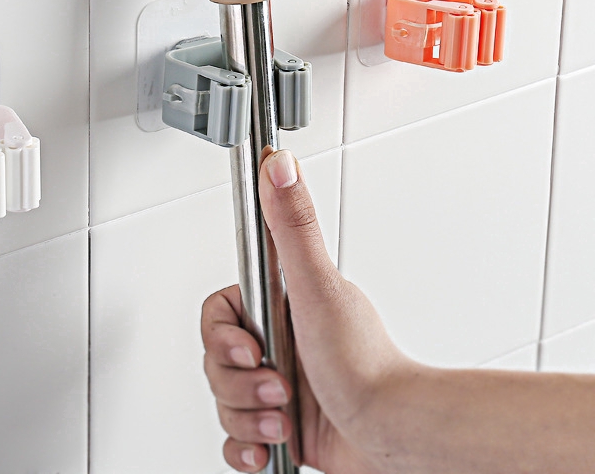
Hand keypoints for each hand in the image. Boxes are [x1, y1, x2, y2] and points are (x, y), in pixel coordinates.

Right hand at [201, 149, 413, 472]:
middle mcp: (278, 340)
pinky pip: (236, 434)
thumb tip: (279, 164)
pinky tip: (268, 442)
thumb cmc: (365, 368)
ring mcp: (278, 383)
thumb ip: (293, 225)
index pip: (218, 315)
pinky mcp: (280, 422)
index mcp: (281, 304)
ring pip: (223, 399)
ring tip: (284, 416)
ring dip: (248, 416)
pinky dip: (246, 444)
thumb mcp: (318, 288)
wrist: (393, 436)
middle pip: (217, 360)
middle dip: (240, 384)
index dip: (225, 337)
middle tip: (279, 386)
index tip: (252, 348)